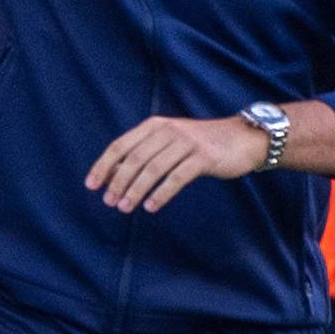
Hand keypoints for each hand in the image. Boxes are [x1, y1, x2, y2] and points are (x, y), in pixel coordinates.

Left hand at [87, 115, 268, 213]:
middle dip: (118, 182)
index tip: (91, 185)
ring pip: (153, 168)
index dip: (103, 165)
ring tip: (125, 208)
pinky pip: (177, 178)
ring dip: (136, 190)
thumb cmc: (203, 144)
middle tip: (109, 202)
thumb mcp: (171, 141)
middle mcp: (168, 130)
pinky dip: (161, 194)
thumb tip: (115, 175)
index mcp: (155, 125)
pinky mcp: (203, 157)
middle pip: (134, 158)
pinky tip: (151, 207)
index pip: (121, 145)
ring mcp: (187, 142)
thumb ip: (147, 152)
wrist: (243, 138)